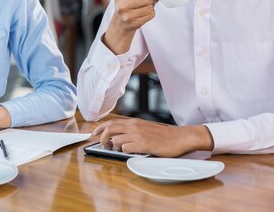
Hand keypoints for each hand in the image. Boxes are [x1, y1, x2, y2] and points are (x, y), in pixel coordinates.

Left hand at [92, 118, 213, 157]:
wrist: (179, 138)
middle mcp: (134, 126)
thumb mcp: (145, 128)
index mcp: (134, 122)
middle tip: (101, 144)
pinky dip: (124, 151)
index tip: (94, 133)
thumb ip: (133, 130)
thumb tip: (119, 136)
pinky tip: (129, 152)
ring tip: (116, 150)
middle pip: (110, 129)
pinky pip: (125, 148)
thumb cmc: (164, 135)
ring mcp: (138, 135)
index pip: (111, 122)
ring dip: (113, 147)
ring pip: (115, 140)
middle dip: (101, 137)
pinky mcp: (143, 144)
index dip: (100, 128)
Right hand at [103, 0, 157, 54]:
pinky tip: (145, 12)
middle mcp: (122, 5)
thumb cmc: (125, 3)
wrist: (119, 23)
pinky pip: (150, 15)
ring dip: (152, 6)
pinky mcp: (134, 24)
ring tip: (147, 5)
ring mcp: (127, 16)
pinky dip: (151, 13)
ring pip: (150, 8)